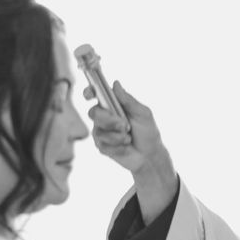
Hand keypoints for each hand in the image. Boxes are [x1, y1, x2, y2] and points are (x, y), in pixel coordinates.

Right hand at [85, 80, 177, 223]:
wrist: (150, 155)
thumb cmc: (148, 132)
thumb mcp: (143, 114)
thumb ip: (128, 100)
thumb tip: (116, 84)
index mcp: (113, 105)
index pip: (96, 94)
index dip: (89, 92)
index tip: (90, 95)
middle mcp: (104, 116)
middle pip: (93, 113)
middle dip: (109, 120)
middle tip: (125, 126)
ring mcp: (101, 131)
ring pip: (98, 131)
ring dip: (116, 136)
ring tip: (129, 138)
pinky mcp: (101, 146)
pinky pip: (103, 144)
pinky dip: (117, 147)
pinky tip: (126, 147)